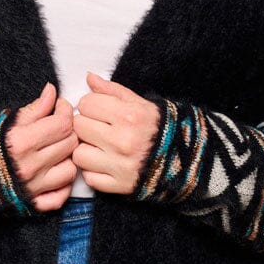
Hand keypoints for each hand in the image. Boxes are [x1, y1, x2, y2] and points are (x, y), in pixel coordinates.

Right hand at [4, 82, 78, 210]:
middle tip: (57, 125)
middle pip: (69, 144)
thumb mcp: (0, 120)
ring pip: (70, 170)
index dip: (64, 110)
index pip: (62, 124)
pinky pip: (60, 197)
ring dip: (66, 158)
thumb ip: (32, 109)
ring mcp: (32, 188)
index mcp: (21, 142)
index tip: (59, 106)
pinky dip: (62, 186)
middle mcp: (30, 167)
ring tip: (55, 150)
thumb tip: (52, 92)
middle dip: (67, 130)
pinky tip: (53, 173)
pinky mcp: (30, 205)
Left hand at [70, 71, 160, 194]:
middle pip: (79, 127)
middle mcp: (123, 141)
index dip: (90, 105)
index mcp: (129, 116)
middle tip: (98, 128)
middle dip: (86, 125)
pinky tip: (105, 164)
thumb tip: (89, 77)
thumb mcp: (140, 103)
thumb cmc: (159, 128)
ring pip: (79, 154)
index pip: (86, 104)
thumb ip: (112, 90)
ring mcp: (121, 165)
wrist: (185, 159)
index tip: (98, 111)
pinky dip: (93, 172)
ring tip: (99, 147)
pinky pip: (89, 178)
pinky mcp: (120, 186)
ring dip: (86, 150)